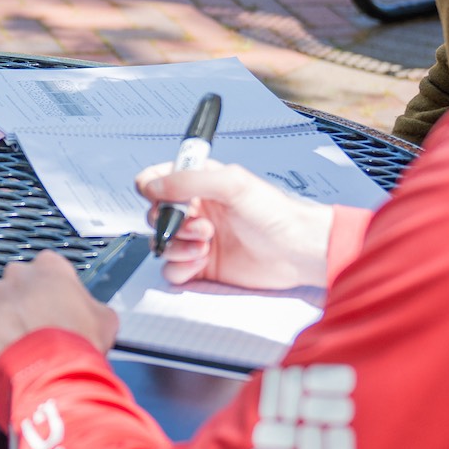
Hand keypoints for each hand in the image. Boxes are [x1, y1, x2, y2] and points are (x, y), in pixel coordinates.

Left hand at [0, 251, 117, 368]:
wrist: (51, 369)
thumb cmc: (78, 344)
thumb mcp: (105, 320)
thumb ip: (91, 306)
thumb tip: (90, 312)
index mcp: (50, 267)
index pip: (46, 271)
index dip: (49, 293)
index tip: (51, 310)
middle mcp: (18, 273)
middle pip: (17, 284)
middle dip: (22, 303)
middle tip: (32, 328)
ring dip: (2, 318)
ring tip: (16, 343)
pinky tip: (1, 350)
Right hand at [136, 161, 333, 289]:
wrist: (297, 252)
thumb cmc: (275, 214)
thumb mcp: (233, 184)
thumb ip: (189, 181)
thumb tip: (153, 186)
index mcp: (200, 183)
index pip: (157, 179)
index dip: (152, 187)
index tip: (160, 196)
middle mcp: (196, 210)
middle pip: (155, 214)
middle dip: (170, 222)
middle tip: (199, 225)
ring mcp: (196, 239)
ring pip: (162, 243)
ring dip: (176, 245)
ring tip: (204, 245)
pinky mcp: (201, 266)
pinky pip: (171, 269)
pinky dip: (180, 267)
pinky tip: (201, 262)